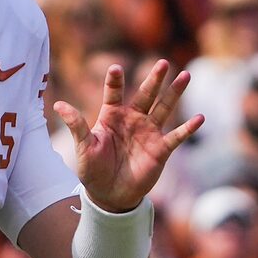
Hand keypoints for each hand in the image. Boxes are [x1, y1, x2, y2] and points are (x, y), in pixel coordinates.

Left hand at [54, 60, 203, 213]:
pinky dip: (188, 128)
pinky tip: (200, 118)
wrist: (109, 195)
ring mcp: (149, 133)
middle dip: (154, 79)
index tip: (115, 68)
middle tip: (163, 62)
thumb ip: (76, 125)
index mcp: (112, 115)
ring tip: (186, 76)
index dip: (114, 81)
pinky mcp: (160, 149)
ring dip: (175, 93)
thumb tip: (58, 105)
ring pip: (164, 108)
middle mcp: (133, 119)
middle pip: (146, 94)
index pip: (114, 92)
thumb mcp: (83, 147)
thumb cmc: (93, 170)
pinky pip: (176, 136)